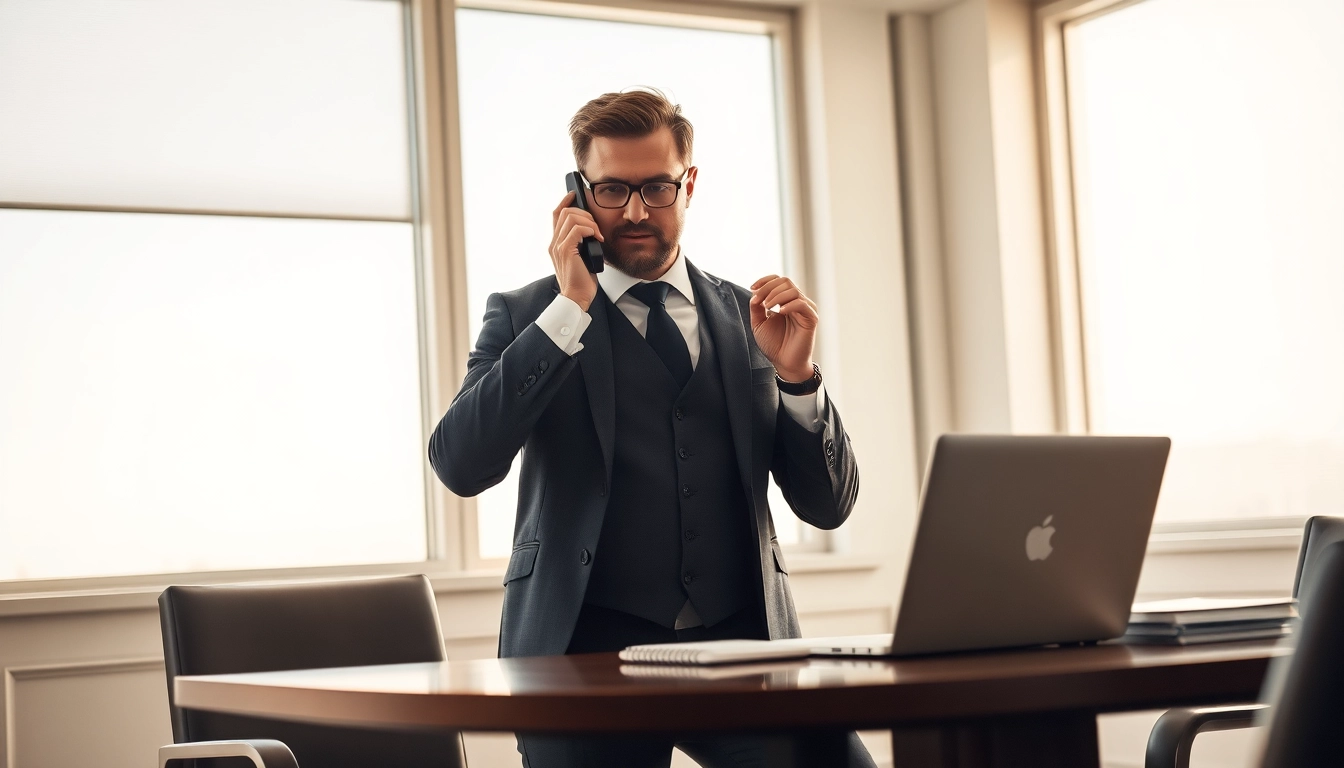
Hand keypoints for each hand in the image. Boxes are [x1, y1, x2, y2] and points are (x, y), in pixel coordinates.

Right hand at [549, 191, 602, 310]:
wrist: (577, 298)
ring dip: (588, 221)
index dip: (565, 202)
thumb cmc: (581, 281)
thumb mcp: (582, 257)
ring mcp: (558, 247)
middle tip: (596, 226)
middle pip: (563, 212)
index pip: (556, 215)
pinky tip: (597, 238)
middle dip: (583, 212)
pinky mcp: (566, 251)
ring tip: (598, 234)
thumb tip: (593, 231)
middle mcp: (554, 243)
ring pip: (570, 218)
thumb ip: (581, 243)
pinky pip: (576, 230)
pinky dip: (589, 229)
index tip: (575, 195)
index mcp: (556, 244)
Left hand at [749, 275, 816, 381]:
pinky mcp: (811, 318)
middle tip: (758, 301)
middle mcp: (797, 302)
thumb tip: (755, 293)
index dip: (765, 281)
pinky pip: (801, 304)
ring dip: (776, 296)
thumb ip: (756, 307)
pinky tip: (779, 312)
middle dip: (768, 288)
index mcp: (785, 301)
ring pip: (792, 290)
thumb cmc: (774, 345)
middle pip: (785, 281)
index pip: (779, 280)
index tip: (752, 288)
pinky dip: (789, 304)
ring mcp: (805, 309)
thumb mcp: (759, 323)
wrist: (785, 363)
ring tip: (767, 307)